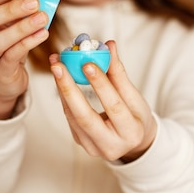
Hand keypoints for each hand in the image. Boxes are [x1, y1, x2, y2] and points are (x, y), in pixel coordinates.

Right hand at [0, 0, 48, 118]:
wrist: (2, 81)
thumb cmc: (6, 47)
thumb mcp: (8, 26)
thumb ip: (17, 11)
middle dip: (10, 10)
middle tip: (34, 2)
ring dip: (21, 28)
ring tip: (42, 18)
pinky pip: (11, 57)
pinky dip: (28, 43)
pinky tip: (42, 34)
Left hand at [49, 41, 156, 162]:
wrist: (134, 143)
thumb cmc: (137, 116)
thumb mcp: (135, 96)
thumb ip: (119, 73)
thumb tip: (108, 45)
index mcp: (131, 133)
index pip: (114, 106)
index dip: (100, 84)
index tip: (88, 63)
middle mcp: (111, 146)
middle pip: (84, 117)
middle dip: (68, 89)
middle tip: (58, 65)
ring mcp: (93, 148)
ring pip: (72, 117)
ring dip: (62, 89)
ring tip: (56, 65)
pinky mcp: (81, 143)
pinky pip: (70, 118)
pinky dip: (65, 97)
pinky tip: (61, 79)